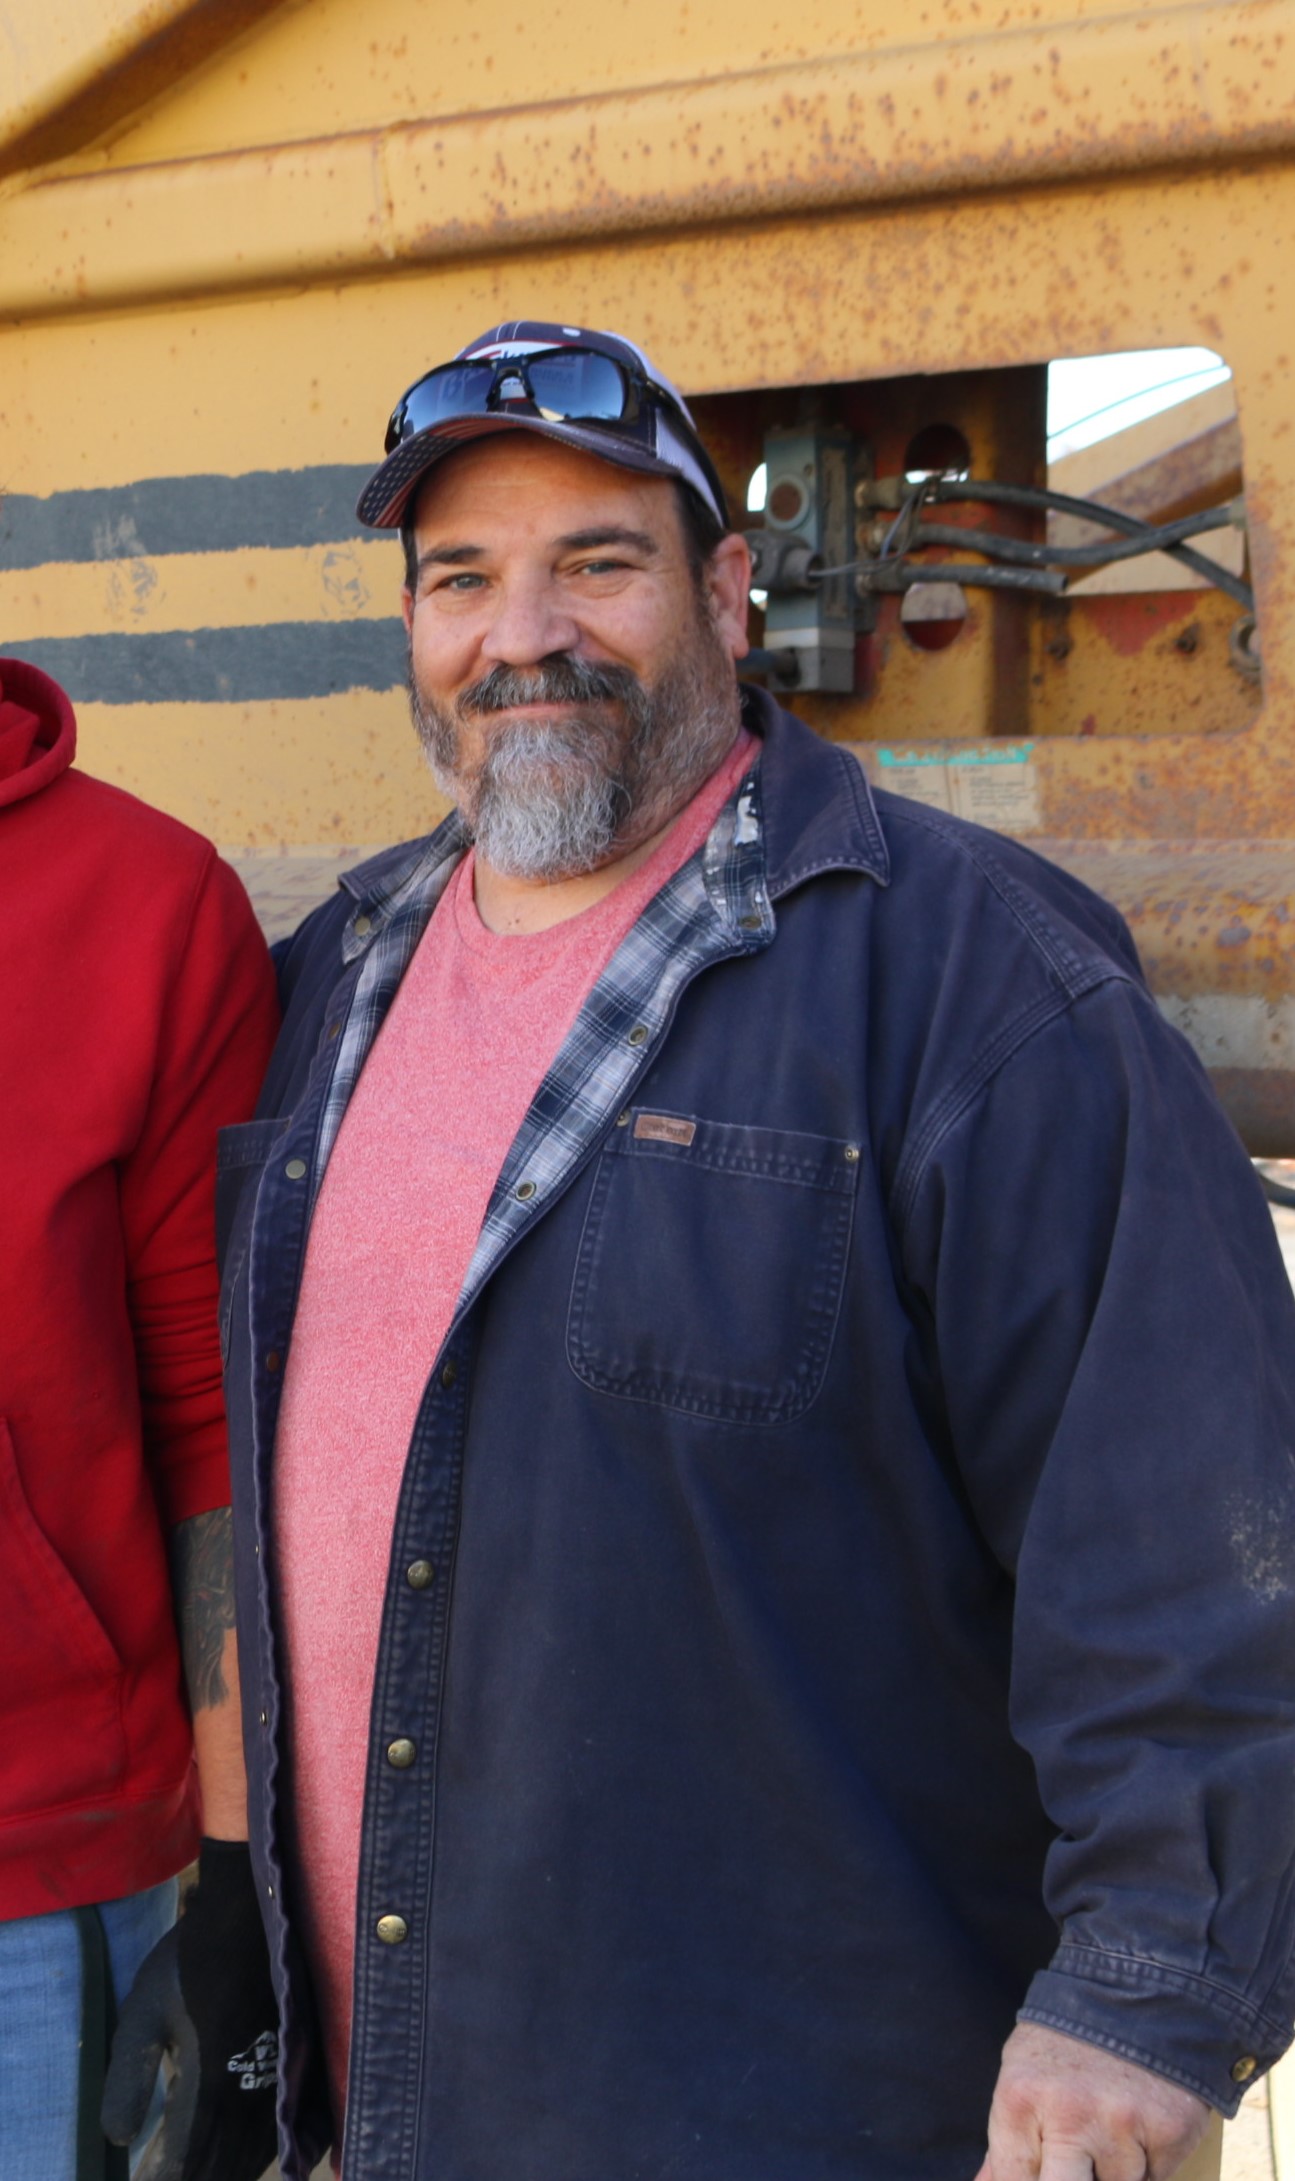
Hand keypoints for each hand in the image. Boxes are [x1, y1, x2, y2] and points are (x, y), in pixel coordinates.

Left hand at [102, 1838, 278, 2180]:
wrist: (253, 1913)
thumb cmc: (190, 1960)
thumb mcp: (143, 2012)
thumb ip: (130, 2078)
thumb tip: (117, 2139)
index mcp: (208, 2087)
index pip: (182, 2167)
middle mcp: (248, 2097)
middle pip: (220, 2172)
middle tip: (160, 2175)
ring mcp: (277, 2085)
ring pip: (251, 2159)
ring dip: (222, 2173)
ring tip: (194, 2172)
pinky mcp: (294, 2071)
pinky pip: (279, 2136)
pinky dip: (255, 2157)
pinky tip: (242, 2157)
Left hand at [975, 2022, 1211, 2180]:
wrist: (1139, 1988)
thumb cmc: (1068, 2041)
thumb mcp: (1023, 2074)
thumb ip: (1008, 2142)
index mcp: (1021, 2099)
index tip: (1048, 2167)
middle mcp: (1070, 2113)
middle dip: (1070, 2179)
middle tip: (1079, 2160)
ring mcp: (1122, 2125)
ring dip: (1115, 2171)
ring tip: (1111, 2130)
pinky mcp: (1171, 2131)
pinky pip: (1157, 2178)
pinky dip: (1150, 2164)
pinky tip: (1143, 2127)